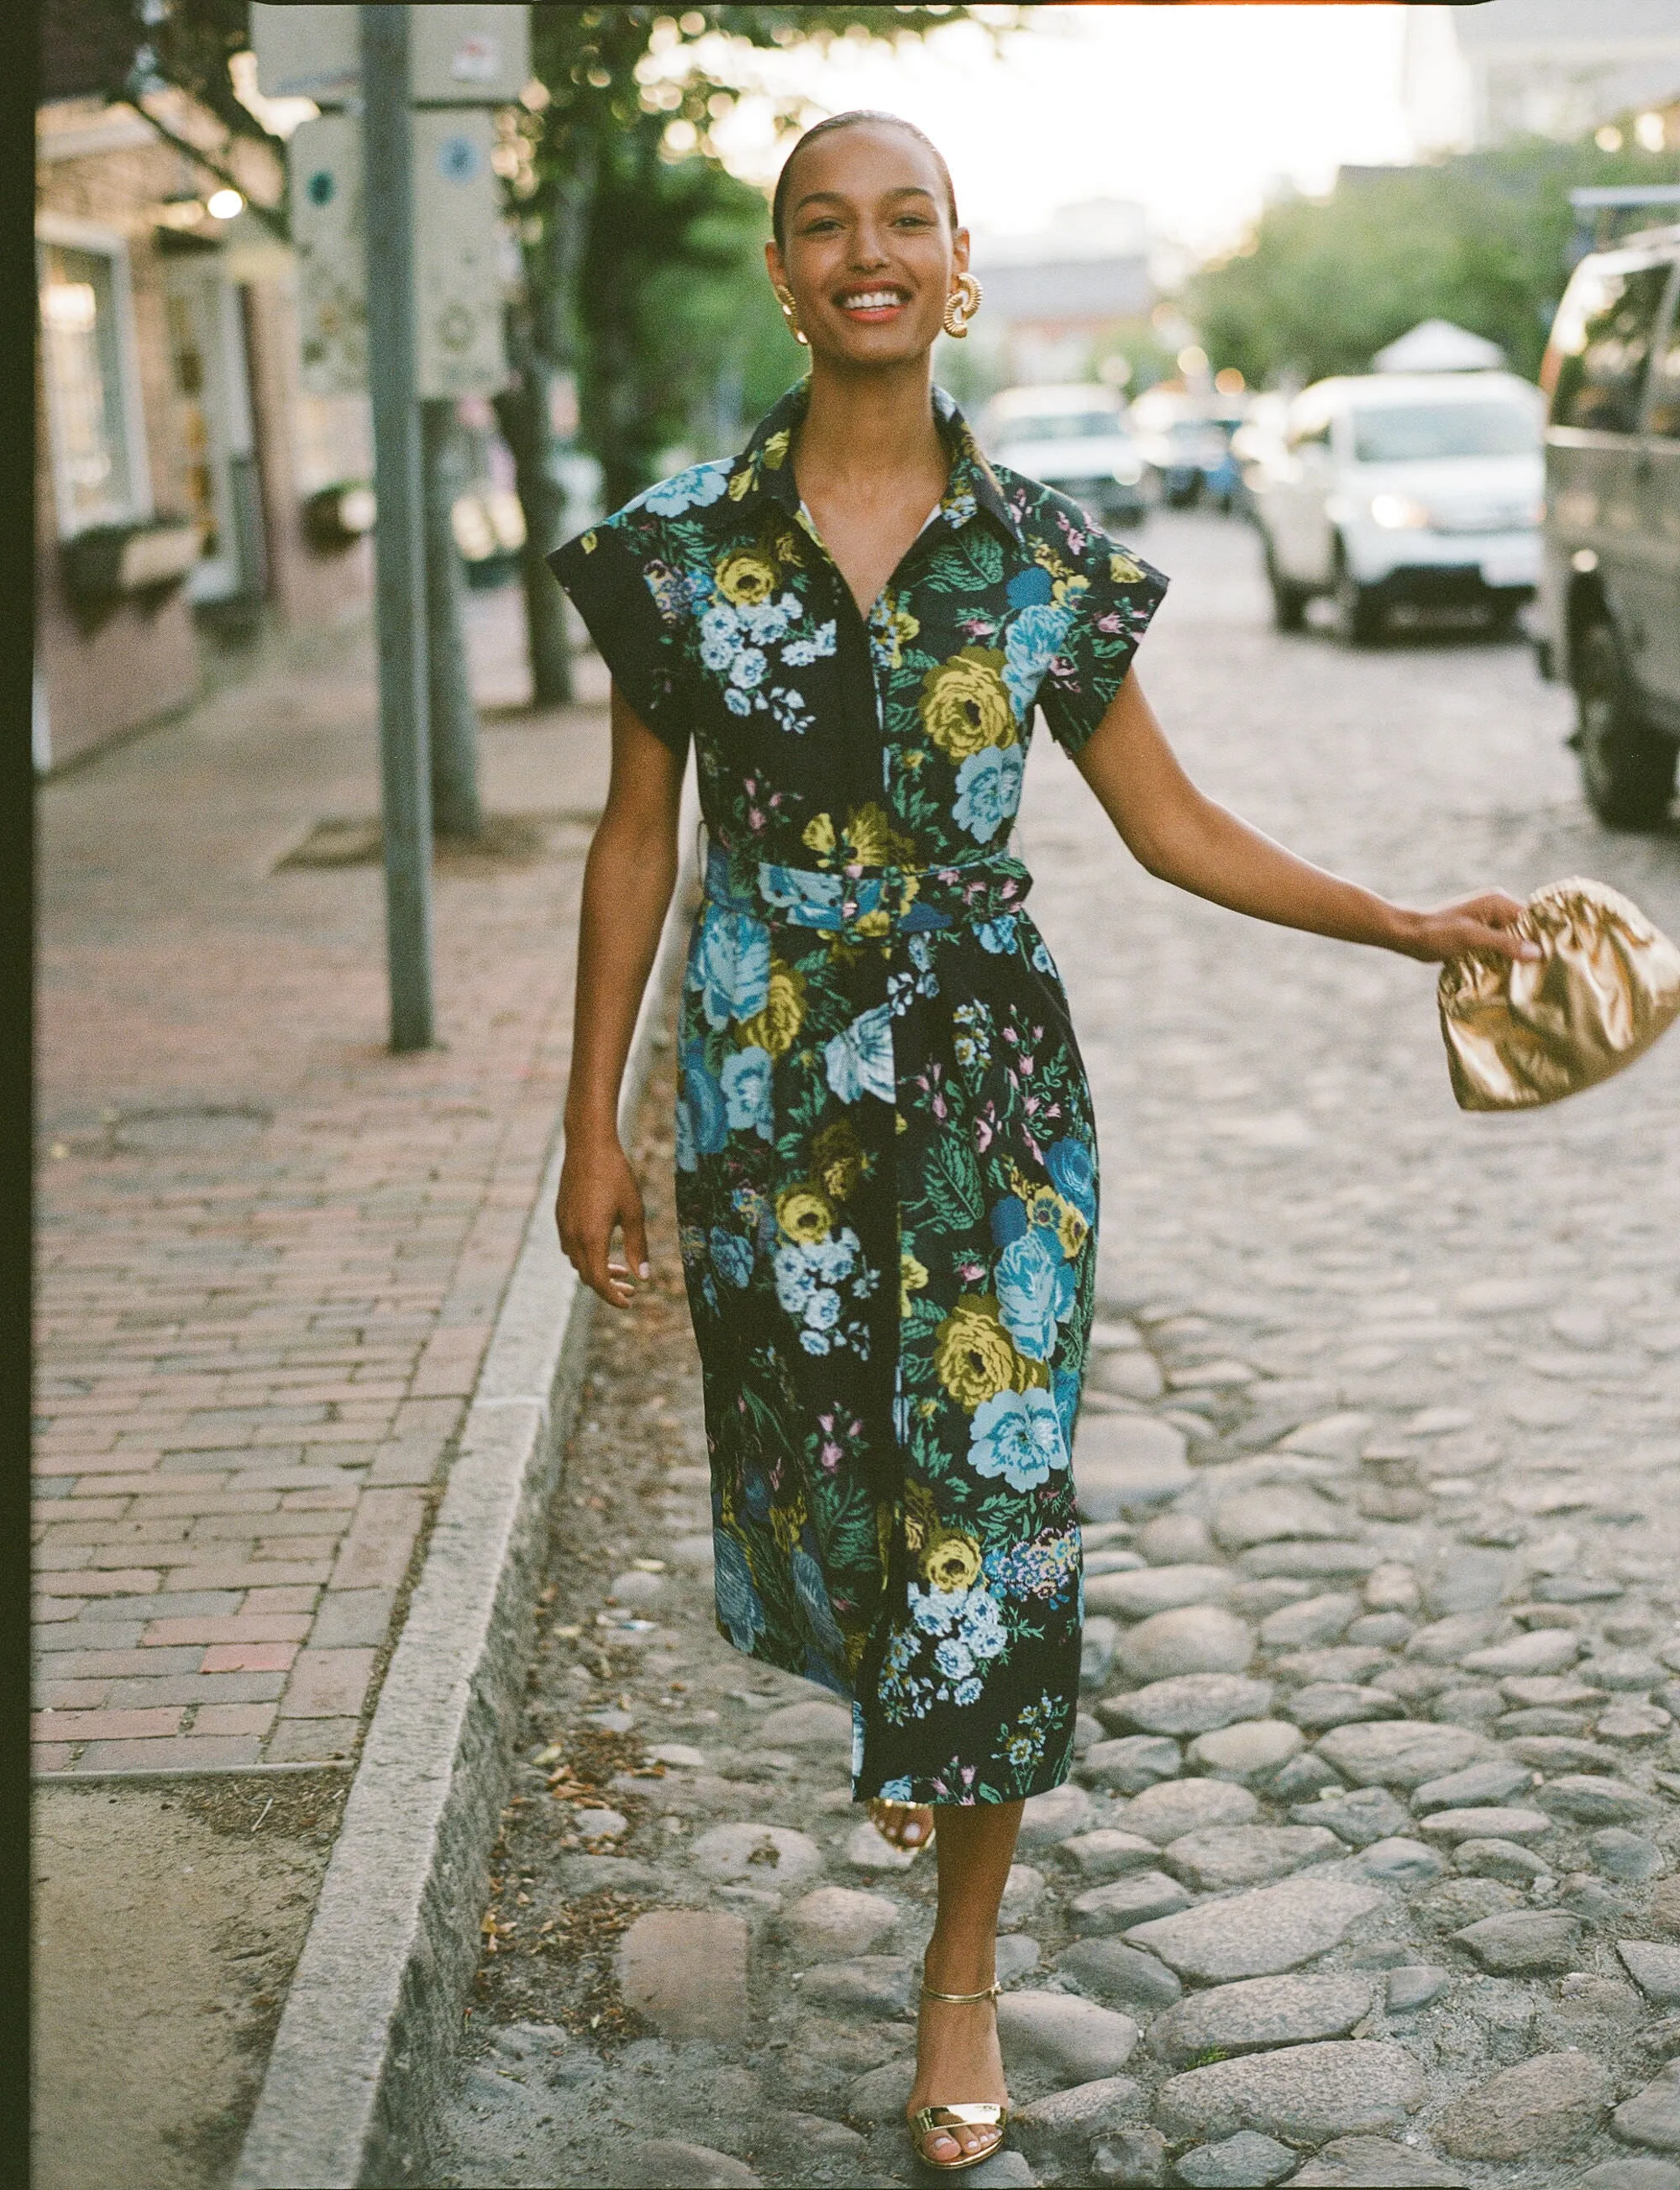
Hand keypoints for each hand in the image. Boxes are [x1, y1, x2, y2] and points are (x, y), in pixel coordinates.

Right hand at [556, 1138, 649, 1307]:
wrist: (589, 1147)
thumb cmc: (616, 1177)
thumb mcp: (634, 1212)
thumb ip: (637, 1247)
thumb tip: (643, 1277)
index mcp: (591, 1238)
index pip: (598, 1281)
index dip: (612, 1297)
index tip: (628, 1303)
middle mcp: (573, 1236)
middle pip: (587, 1275)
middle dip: (608, 1287)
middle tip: (631, 1288)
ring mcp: (563, 1226)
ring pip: (577, 1262)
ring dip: (597, 1270)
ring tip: (620, 1268)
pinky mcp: (561, 1215)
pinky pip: (570, 1246)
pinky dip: (586, 1255)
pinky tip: (602, 1246)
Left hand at [1396, 890, 1540, 965]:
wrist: (1408, 936)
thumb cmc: (1437, 934)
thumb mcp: (1473, 938)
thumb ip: (1504, 944)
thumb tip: (1537, 952)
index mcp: (1499, 902)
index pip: (1533, 918)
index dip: (1545, 935)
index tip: (1558, 956)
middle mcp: (1497, 909)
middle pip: (1525, 930)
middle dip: (1533, 948)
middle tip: (1548, 971)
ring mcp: (1488, 922)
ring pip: (1513, 940)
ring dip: (1519, 956)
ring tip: (1533, 977)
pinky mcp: (1479, 935)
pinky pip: (1500, 946)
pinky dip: (1505, 959)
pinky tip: (1512, 975)